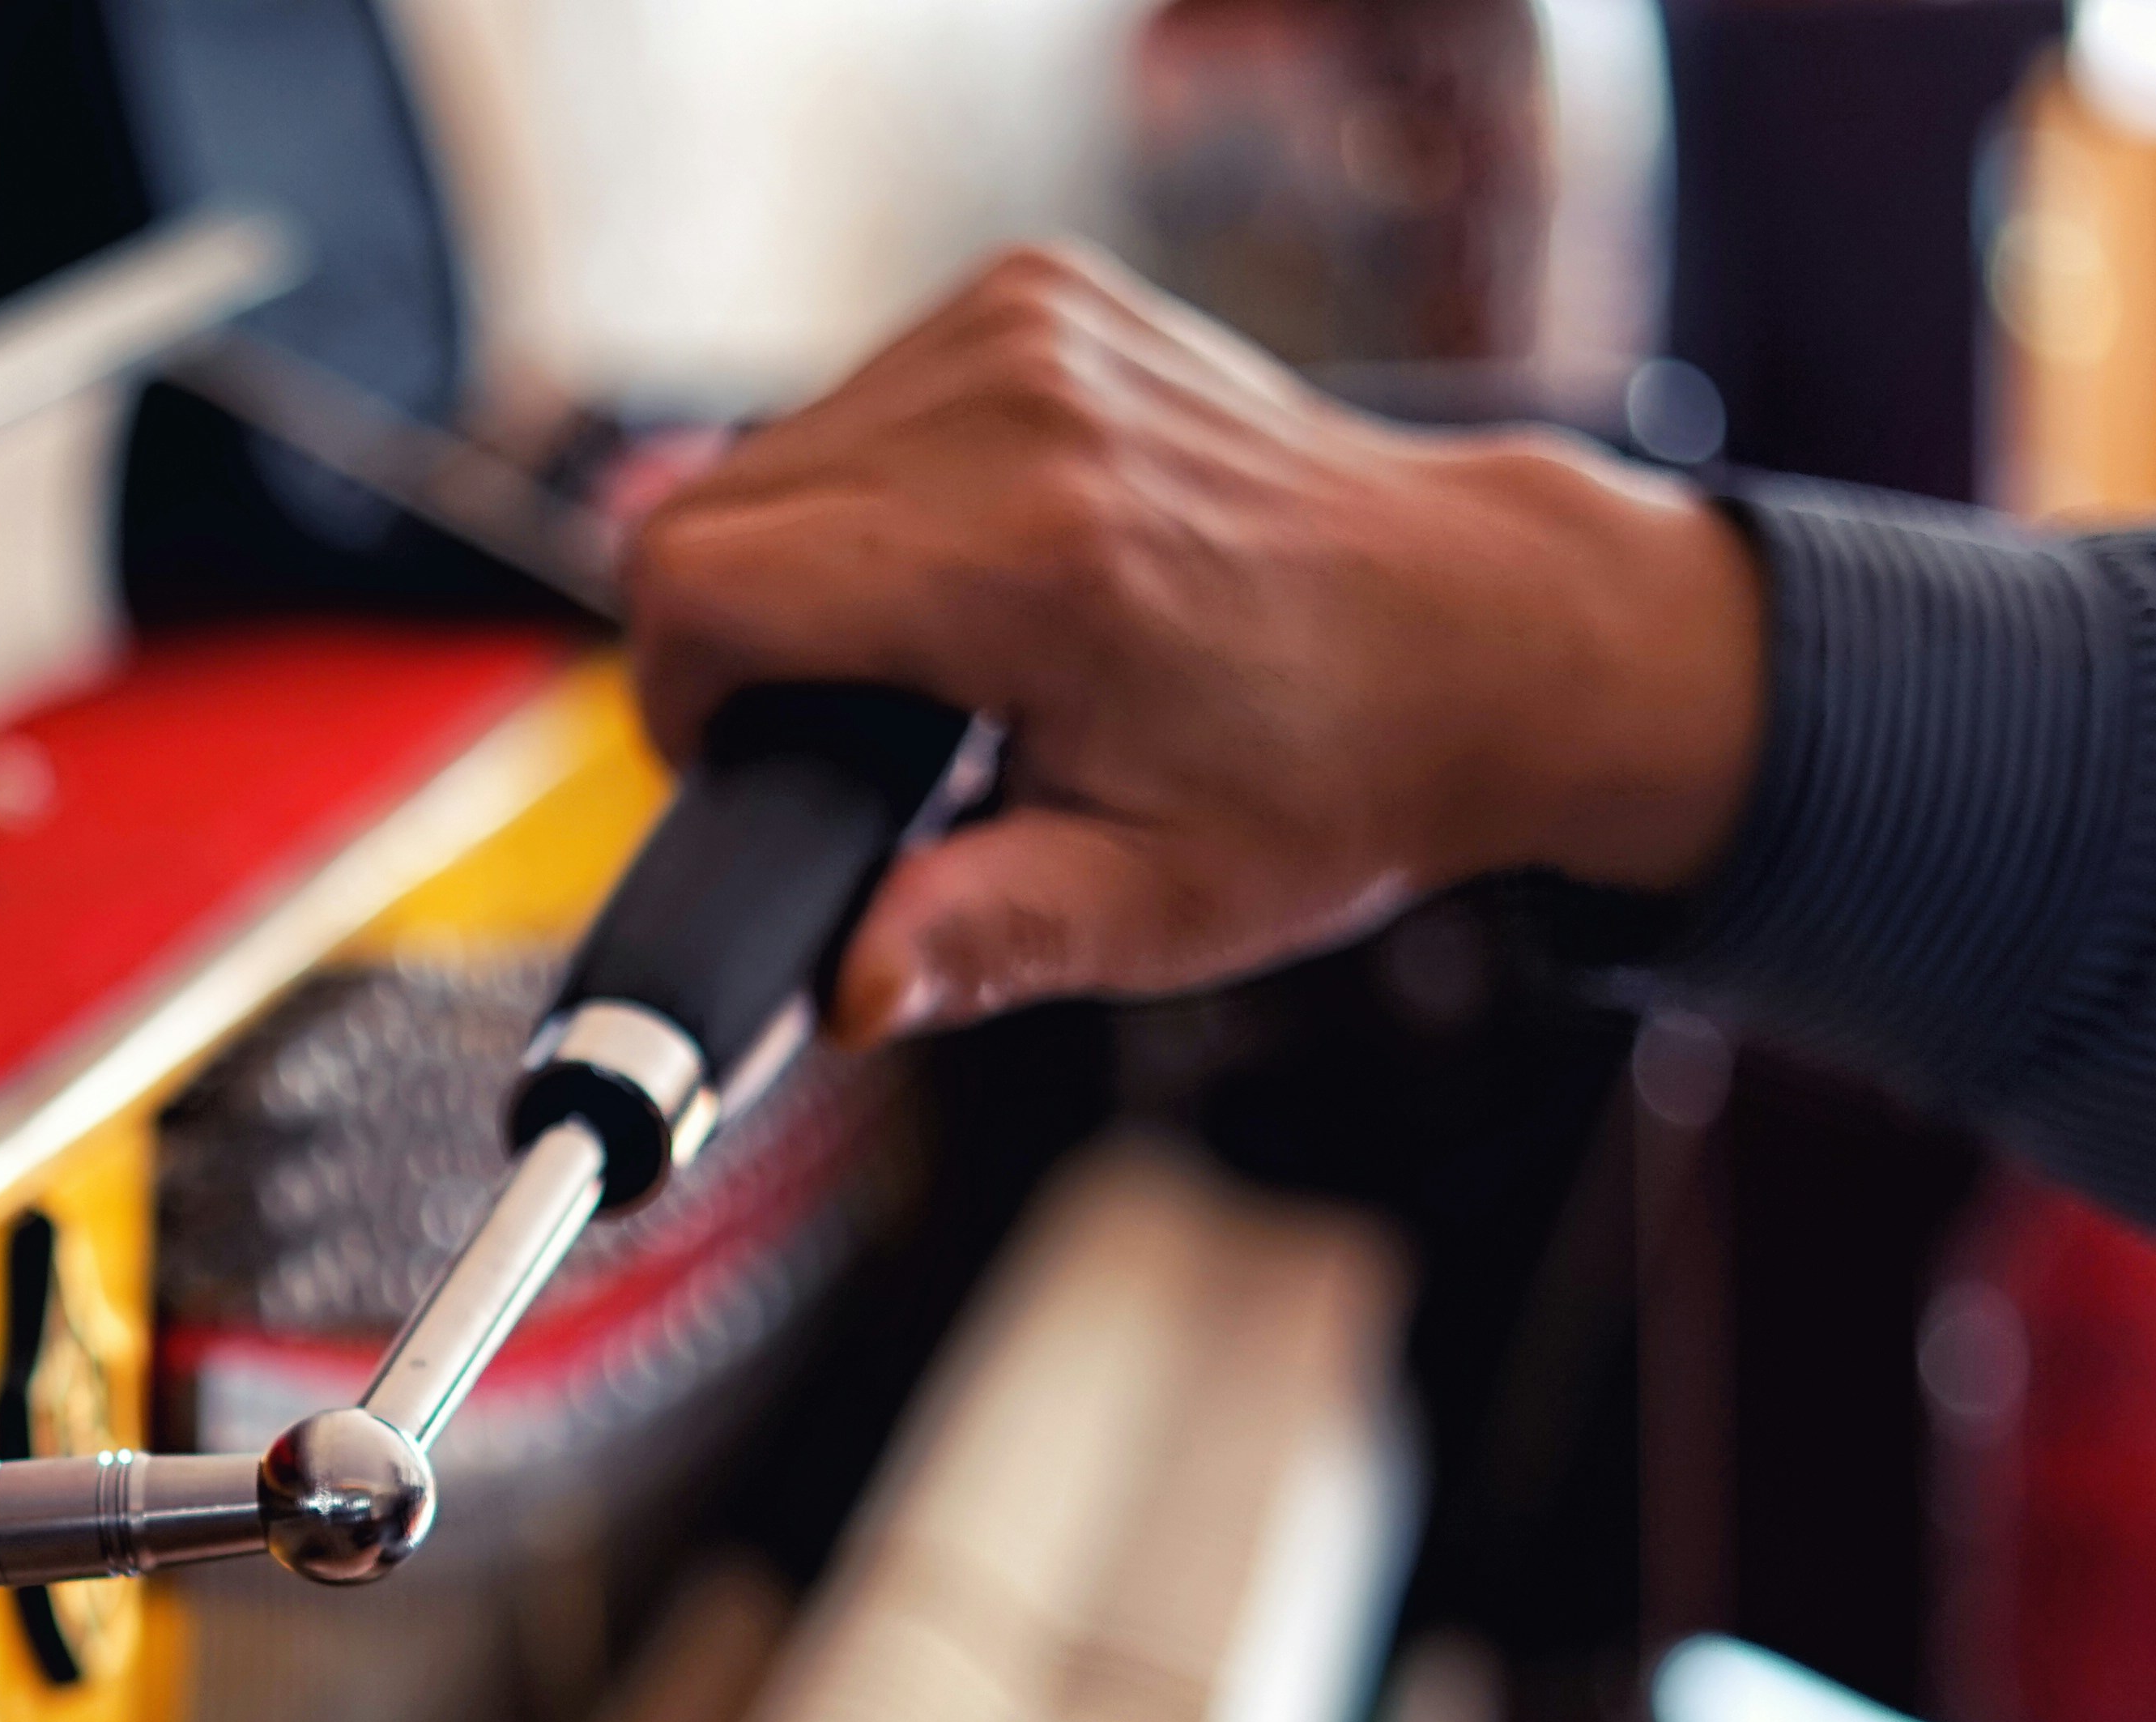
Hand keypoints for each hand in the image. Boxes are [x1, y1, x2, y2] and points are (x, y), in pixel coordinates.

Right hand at [625, 243, 1766, 1042]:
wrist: (1482, 631)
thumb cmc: (1323, 776)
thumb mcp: (1149, 905)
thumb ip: (974, 943)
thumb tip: (840, 993)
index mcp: (1031, 561)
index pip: (701, 585)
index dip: (673, 700)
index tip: (741, 764)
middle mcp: (1021, 411)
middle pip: (708, 512)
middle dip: (731, 642)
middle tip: (840, 733)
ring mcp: (1030, 328)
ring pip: (768, 448)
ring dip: (796, 562)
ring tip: (922, 651)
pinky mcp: (1040, 293)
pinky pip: (853, 396)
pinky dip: (865, 489)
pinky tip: (963, 558)